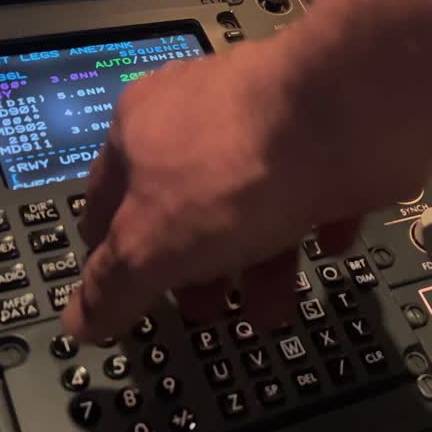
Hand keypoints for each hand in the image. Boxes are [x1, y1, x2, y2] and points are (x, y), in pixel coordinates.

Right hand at [60, 38, 425, 340]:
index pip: (105, 198)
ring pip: (252, 202)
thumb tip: (82, 319)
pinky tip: (325, 248)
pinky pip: (315, 187)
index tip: (122, 294)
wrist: (349, 116)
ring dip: (259, 263)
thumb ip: (113, 284)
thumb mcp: (151, 245)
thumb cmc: (237, 167)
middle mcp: (202, 112)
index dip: (110, 253)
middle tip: (204, 309)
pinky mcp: (326, 133)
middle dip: (194, 268)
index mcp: (140, 127)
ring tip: (271, 309)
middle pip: (184, 204)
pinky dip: (315, 224)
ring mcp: (269, 119)